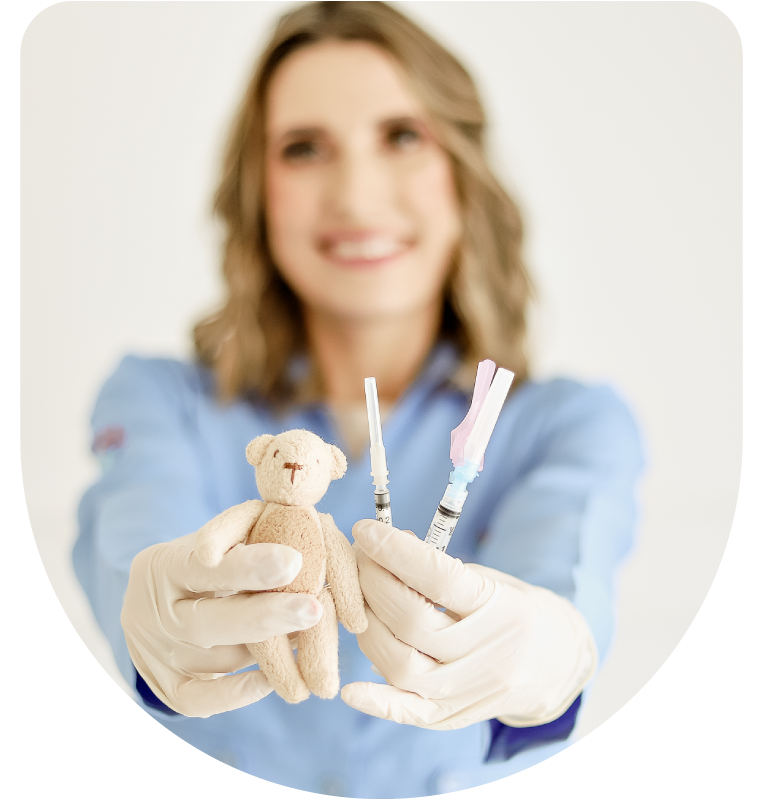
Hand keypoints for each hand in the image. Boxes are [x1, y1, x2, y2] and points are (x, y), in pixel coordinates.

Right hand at [121, 503, 322, 717]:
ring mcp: (155, 653)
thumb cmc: (204, 559)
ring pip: (213, 661)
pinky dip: (236, 694)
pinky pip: (198, 701)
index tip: (294, 560)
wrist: (153, 599)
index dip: (247, 566)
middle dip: (264, 617)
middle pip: (207, 622)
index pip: (203, 566)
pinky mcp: (164, 685)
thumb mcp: (217, 536)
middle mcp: (154, 611)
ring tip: (309, 636)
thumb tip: (305, 528)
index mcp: (164, 564)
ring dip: (265, 652)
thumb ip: (248, 532)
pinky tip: (272, 679)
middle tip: (313, 609)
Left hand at [341, 520, 595, 729]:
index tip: (365, 529)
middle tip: (359, 558)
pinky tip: (350, 689)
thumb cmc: (514, 608)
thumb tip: (384, 552)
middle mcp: (487, 653)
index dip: (395, 551)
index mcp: (501, 608)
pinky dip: (377, 702)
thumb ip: (442, 573)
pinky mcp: (454, 716)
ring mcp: (470, 690)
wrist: (557, 663)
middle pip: (413, 621)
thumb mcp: (492, 580)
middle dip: (373, 583)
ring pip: (403, 665)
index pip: (439, 577)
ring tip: (361, 599)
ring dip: (369, 627)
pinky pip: (411, 714)